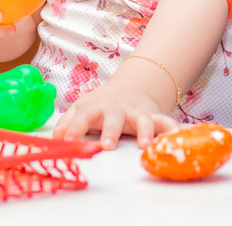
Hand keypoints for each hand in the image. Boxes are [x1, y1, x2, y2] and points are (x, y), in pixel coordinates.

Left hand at [52, 80, 179, 149]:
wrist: (130, 87)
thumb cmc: (100, 104)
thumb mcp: (81, 108)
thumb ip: (67, 122)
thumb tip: (54, 139)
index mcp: (95, 107)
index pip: (83, 116)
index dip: (75, 128)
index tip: (68, 142)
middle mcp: (116, 109)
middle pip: (113, 118)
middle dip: (111, 131)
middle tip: (108, 145)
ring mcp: (135, 111)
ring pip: (142, 119)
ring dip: (144, 131)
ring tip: (144, 145)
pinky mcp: (152, 115)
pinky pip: (164, 121)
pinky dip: (171, 127)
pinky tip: (177, 135)